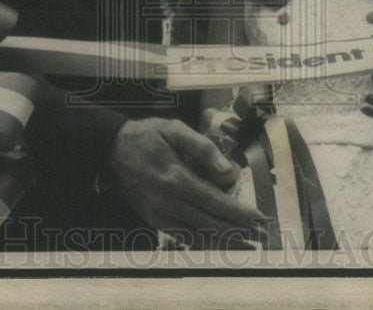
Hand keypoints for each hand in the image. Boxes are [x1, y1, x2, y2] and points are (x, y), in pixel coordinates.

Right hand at [109, 118, 265, 248]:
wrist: (112, 148)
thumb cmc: (148, 135)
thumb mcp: (174, 129)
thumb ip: (202, 147)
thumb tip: (228, 170)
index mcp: (175, 177)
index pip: (214, 201)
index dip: (238, 212)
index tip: (258, 218)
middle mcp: (167, 200)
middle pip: (208, 221)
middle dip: (237, 230)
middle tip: (260, 235)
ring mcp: (157, 213)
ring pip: (195, 233)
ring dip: (222, 240)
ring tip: (246, 244)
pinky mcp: (151, 219)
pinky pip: (179, 235)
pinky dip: (200, 242)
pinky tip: (216, 244)